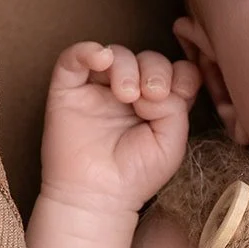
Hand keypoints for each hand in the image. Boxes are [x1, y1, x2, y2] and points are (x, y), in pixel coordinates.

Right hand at [42, 40, 202, 215]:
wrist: (96, 197)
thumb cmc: (135, 175)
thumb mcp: (171, 142)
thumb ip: (175, 107)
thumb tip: (154, 86)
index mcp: (157, 104)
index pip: (175, 70)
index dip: (180, 74)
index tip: (177, 94)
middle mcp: (129, 92)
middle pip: (147, 59)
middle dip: (155, 71)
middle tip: (151, 96)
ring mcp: (98, 89)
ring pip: (116, 54)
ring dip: (127, 67)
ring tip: (126, 95)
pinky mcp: (68, 89)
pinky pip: (73, 57)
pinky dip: (88, 50)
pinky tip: (101, 58)